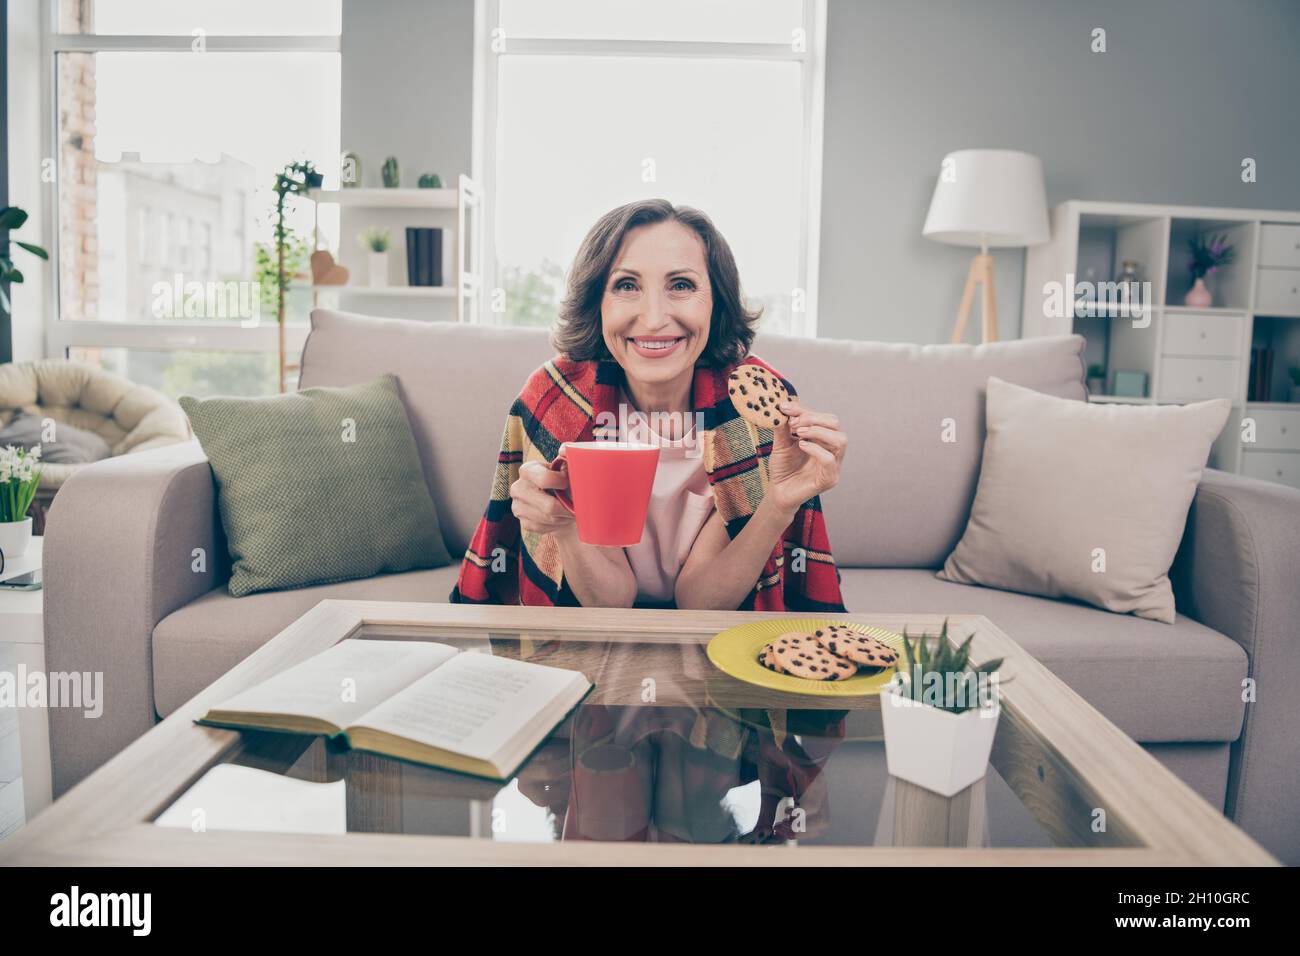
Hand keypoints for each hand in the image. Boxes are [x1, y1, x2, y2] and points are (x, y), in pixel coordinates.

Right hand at [510, 460, 576, 535]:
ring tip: (569, 511)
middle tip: (577, 505)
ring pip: (549, 519)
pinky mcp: (523, 522)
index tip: (570, 483)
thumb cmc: (565, 482)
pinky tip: (560, 518)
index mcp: (528, 470)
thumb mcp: (568, 466)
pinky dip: (556, 525)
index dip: (562, 483)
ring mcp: (517, 507)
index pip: (544, 479)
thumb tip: (564, 450)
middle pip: (549, 506)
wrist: (560, 504)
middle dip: (567, 508)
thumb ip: (568, 455)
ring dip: (564, 517)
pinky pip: (543, 528)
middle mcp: (518, 488)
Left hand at [765, 398, 846, 513]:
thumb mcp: (781, 442)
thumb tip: (784, 404)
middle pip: (835, 423)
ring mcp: (834, 465)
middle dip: (813, 418)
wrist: (778, 491)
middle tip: (794, 424)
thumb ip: (784, 426)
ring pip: (840, 440)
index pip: (823, 417)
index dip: (805, 409)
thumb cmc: (782, 467)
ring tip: (799, 434)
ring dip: (818, 431)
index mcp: (824, 438)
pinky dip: (816, 449)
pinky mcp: (830, 479)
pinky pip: (830, 460)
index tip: (784, 407)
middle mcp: (832, 449)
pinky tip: (801, 446)